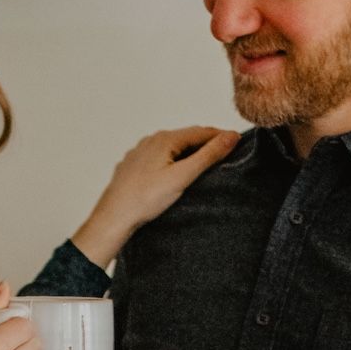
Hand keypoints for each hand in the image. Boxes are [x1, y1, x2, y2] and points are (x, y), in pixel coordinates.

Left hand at [71, 126, 240, 267]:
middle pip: (186, 138)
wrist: (113, 217)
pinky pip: (157, 159)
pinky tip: (174, 172)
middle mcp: (150, 141)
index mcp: (165, 139)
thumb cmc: (144, 199)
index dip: (220, 136)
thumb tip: (230, 137)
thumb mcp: (183, 176)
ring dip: (188, 151)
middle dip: (205, 142)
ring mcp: (139, 153)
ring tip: (203, 161)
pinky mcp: (132, 167)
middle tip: (225, 150)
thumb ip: (208, 156)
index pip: (201, 132)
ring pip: (170, 148)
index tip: (237, 140)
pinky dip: (172, 161)